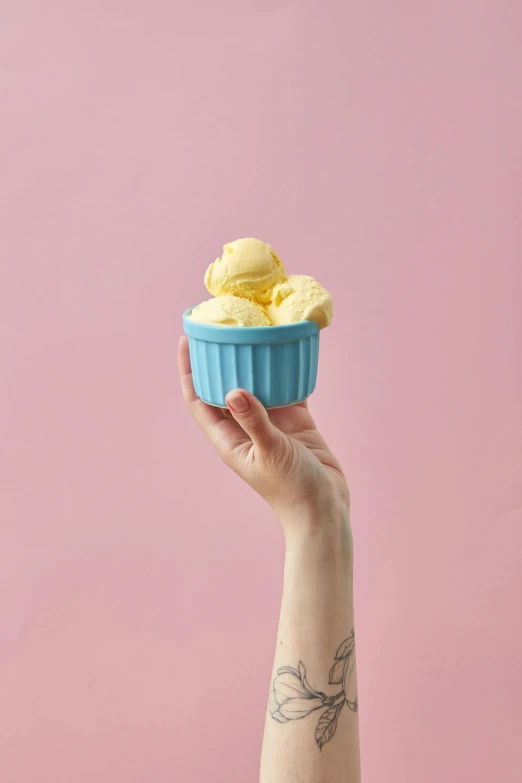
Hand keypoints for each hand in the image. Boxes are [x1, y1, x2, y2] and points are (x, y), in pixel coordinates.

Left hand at [178, 336, 349, 539]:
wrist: (325, 510)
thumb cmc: (293, 490)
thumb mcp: (271, 453)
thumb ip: (254, 421)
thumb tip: (233, 391)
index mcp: (228, 439)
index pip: (198, 400)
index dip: (189, 371)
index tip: (187, 340)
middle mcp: (245, 427)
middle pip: (224, 386)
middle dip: (220, 359)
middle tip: (221, 327)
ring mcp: (271, 423)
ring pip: (257, 383)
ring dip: (253, 361)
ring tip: (253, 331)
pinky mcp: (295, 421)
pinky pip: (287, 388)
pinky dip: (287, 371)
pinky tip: (289, 349)